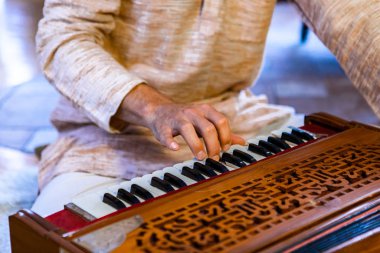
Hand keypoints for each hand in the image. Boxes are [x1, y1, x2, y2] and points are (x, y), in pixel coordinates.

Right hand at [113, 84, 244, 159]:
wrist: (159, 111)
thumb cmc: (188, 119)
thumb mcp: (206, 121)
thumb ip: (223, 132)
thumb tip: (243, 142)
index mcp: (205, 110)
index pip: (221, 122)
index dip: (225, 137)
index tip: (225, 149)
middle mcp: (192, 112)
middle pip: (207, 128)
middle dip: (213, 145)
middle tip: (214, 158)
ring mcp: (177, 118)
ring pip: (188, 129)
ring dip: (196, 145)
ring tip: (200, 157)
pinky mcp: (163, 126)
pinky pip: (167, 135)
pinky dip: (171, 142)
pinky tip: (175, 149)